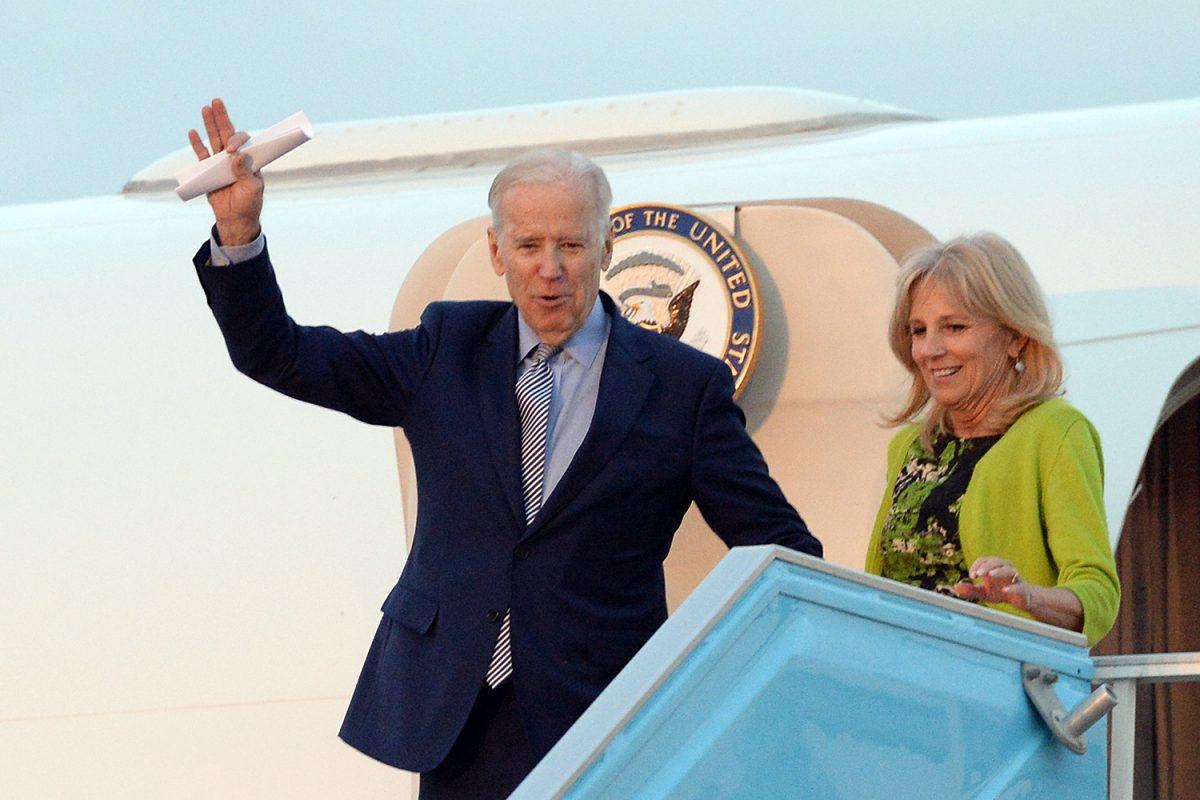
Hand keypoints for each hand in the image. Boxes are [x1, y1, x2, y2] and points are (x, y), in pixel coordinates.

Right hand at [187, 97, 263, 245]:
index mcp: (249, 160)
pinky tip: (193, 132)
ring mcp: (221, 162)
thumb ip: (245, 173)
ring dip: (209, 125)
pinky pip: (201, 155)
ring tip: (205, 108)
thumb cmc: (249, 204)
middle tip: (217, 101)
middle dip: (222, 118)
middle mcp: (235, 157)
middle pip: (227, 134)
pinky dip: (197, 144)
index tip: (231, 149)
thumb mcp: (252, 189)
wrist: (235, 219)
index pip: (243, 142)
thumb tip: (238, 156)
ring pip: (214, 140)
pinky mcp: (208, 170)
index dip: (237, 140)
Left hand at [951, 556, 1036, 612]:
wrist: (1023, 600)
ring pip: (1009, 569)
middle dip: (986, 565)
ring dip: (998, 571)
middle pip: (996, 561)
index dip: (977, 565)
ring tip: (990, 575)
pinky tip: (1005, 590)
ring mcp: (1016, 578)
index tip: (971, 575)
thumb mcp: (984, 592)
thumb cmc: (1001, 592)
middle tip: (978, 573)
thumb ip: (970, 590)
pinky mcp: (1024, 588)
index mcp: (994, 567)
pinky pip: (1020, 586)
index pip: (984, 560)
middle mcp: (1005, 569)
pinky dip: (1013, 587)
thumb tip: (955, 586)